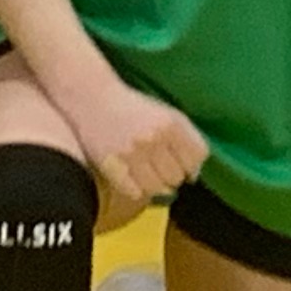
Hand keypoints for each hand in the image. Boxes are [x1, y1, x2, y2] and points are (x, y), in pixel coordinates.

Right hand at [71, 81, 210, 210]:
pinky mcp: (112, 166)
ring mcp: (132, 153)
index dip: (191, 164)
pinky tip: (130, 176)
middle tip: (156, 165)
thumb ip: (186, 138)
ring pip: (158, 189)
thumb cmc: (132, 108)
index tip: (179, 162)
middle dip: (170, 174)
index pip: (197, 158)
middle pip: (177, 177)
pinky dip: (135, 189)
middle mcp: (153, 138)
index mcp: (171, 123)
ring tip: (143, 171)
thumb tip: (194, 174)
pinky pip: (136, 193)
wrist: (93, 97)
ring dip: (154, 184)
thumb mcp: (165, 113)